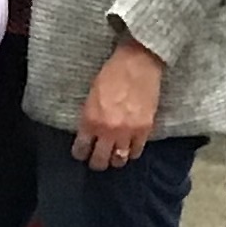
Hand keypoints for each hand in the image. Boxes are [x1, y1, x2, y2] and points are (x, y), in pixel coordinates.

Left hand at [72, 36, 165, 168]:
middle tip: (98, 159)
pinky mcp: (145, 129)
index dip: (81, 153)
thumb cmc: (112, 74)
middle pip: (100, 161)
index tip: (82, 153)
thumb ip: (90, 117)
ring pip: (119, 160)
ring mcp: (127, 132)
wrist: (137, 63)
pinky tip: (130, 147)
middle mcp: (107, 130)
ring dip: (115, 160)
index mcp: (90, 120)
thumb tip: (89, 133)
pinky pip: (137, 151)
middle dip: (97, 162)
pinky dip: (132, 151)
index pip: (81, 149)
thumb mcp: (91, 96)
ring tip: (114, 156)